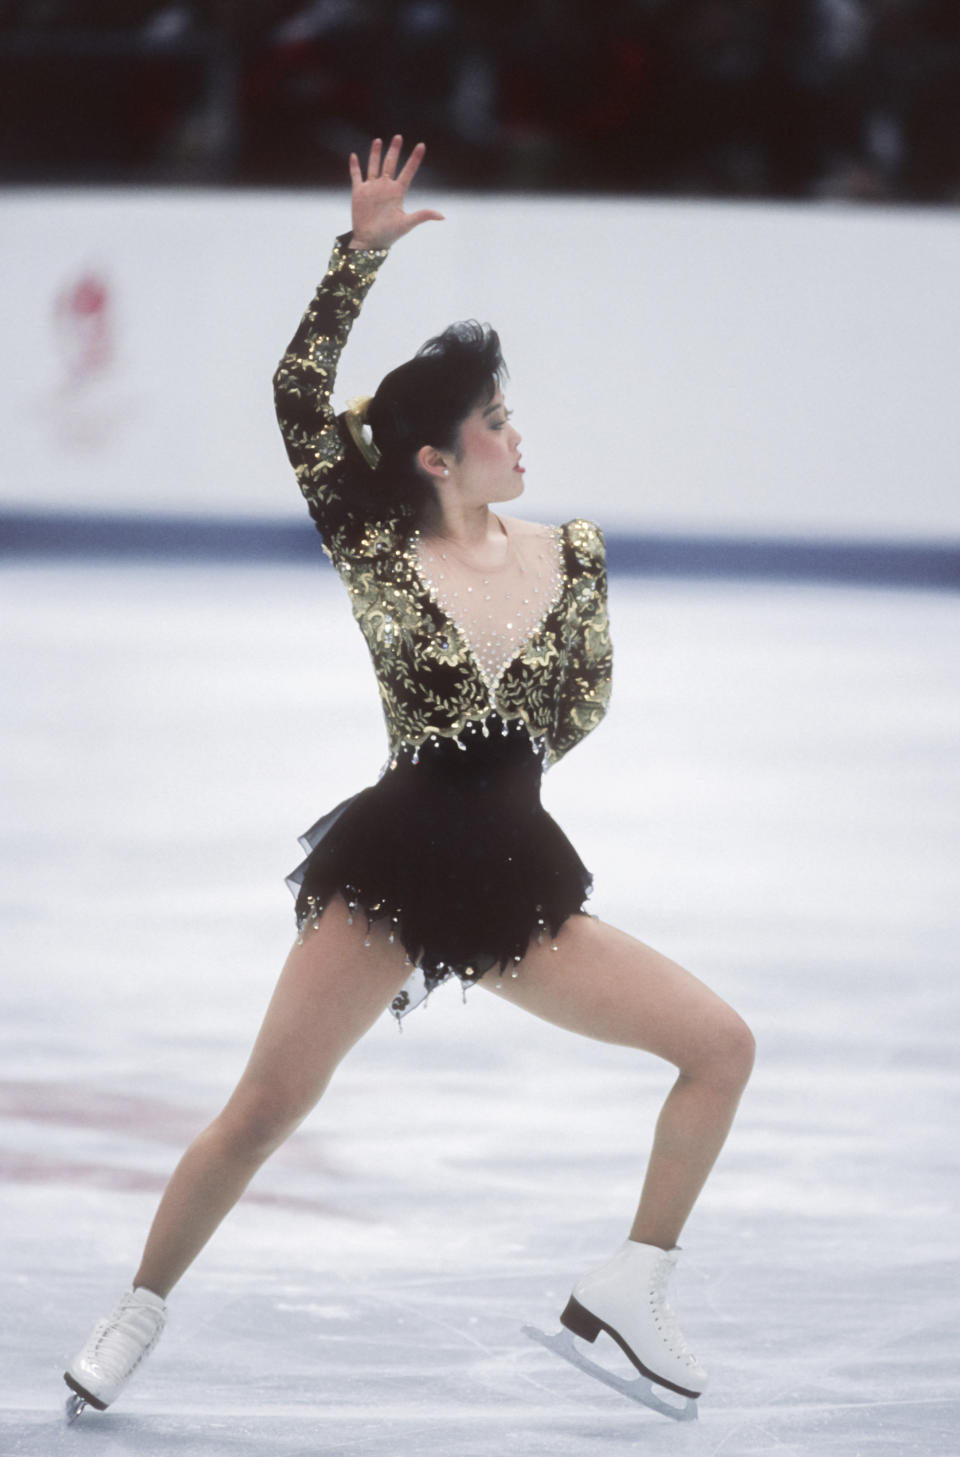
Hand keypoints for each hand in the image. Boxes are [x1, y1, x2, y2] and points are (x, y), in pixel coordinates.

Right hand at [348, 135, 443, 250]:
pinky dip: (354, 166)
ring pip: (374, 166)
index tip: (422, 145)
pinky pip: (356, 176)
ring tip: (378, 140)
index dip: (415, 159)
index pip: (408, 171)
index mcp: (397, 192)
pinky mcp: (359, 192)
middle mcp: (385, 187)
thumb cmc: (389, 235)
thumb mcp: (407, 223)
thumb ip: (423, 215)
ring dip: (375, 154)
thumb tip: (443, 216)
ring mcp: (372, 188)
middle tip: (398, 137)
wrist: (369, 242)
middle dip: (394, 150)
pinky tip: (354, 155)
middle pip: (390, 164)